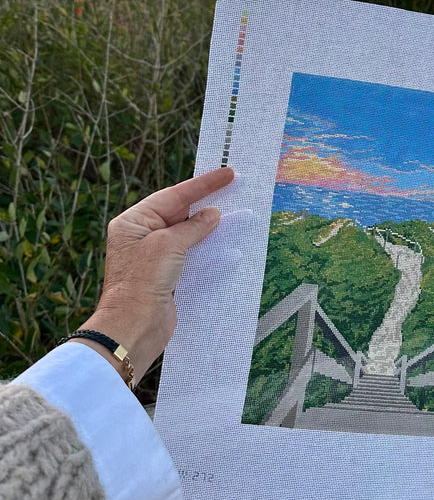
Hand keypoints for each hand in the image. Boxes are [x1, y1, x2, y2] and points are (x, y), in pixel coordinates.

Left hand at [78, 167, 234, 385]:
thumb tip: (212, 214)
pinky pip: (190, 253)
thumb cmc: (142, 281)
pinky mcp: (166, 274)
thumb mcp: (169, 245)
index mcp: (133, 222)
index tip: (226, 173)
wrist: (134, 326)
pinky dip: (206, 246)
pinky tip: (224, 241)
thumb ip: (193, 227)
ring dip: (209, 225)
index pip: (173, 195)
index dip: (202, 184)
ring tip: (233, 212)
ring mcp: (154, 256)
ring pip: (186, 233)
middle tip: (233, 187)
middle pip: (179, 212)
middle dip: (206, 202)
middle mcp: (141, 235)